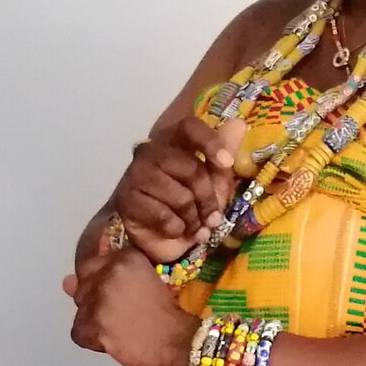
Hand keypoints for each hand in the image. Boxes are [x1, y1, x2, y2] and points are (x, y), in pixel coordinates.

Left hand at [67, 246, 198, 365]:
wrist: (184, 343)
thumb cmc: (175, 314)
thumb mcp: (151, 280)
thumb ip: (114, 274)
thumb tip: (66, 281)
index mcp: (126, 258)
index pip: (95, 263)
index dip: (104, 280)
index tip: (119, 293)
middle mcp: (108, 274)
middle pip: (84, 284)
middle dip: (97, 297)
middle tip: (119, 312)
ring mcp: (99, 300)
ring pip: (81, 308)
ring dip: (95, 319)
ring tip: (118, 328)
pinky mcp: (94, 326)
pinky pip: (79, 332)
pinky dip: (92, 339)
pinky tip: (111, 340)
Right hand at [92, 117, 247, 269]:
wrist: (165, 242)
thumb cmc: (191, 207)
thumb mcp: (216, 182)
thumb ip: (225, 152)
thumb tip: (239, 123)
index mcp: (172, 142)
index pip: (188, 127)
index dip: (210, 141)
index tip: (227, 163)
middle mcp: (150, 152)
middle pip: (191, 168)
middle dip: (208, 198)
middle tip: (213, 219)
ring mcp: (135, 175)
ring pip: (179, 195)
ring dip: (193, 218)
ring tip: (195, 228)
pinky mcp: (126, 200)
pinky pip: (163, 215)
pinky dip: (176, 228)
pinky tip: (175, 231)